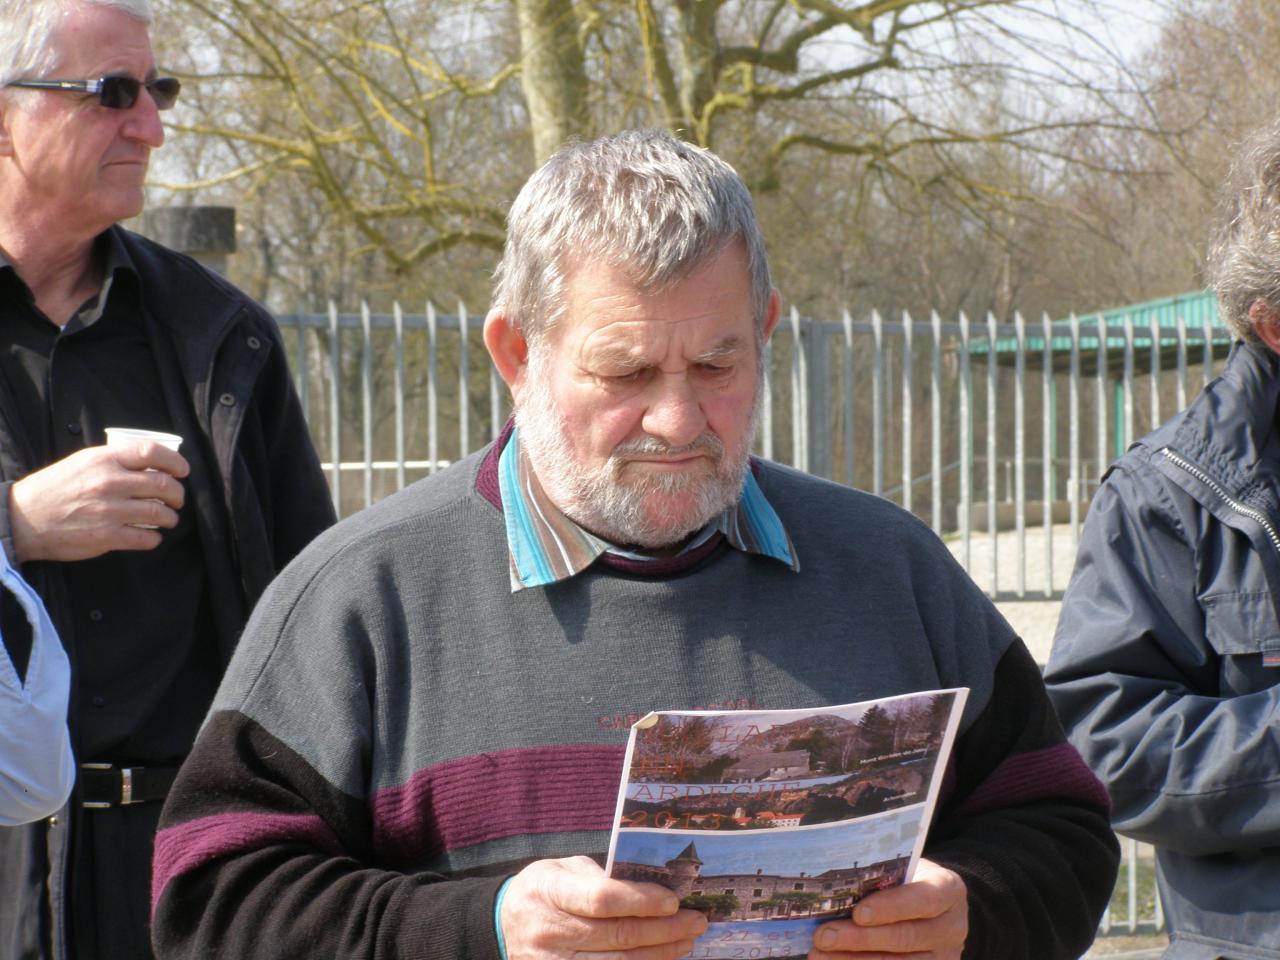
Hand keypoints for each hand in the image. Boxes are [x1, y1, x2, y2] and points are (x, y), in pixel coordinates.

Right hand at [10, 443, 189, 561]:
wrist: (24, 519)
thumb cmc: (55, 488)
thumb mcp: (83, 462)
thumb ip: (115, 460)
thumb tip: (151, 462)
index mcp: (104, 460)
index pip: (152, 453)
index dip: (176, 461)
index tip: (183, 471)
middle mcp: (109, 483)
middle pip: (163, 485)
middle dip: (177, 494)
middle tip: (177, 499)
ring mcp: (109, 511)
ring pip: (159, 513)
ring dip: (171, 517)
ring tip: (169, 518)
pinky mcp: (106, 536)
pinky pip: (146, 538)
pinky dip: (155, 538)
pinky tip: (152, 536)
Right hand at [500, 856, 707, 959]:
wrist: (504, 922)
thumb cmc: (544, 888)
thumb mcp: (563, 868)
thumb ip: (599, 876)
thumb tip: (651, 886)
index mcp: (549, 890)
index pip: (601, 899)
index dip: (640, 901)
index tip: (673, 900)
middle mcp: (549, 930)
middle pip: (616, 935)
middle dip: (663, 929)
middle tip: (696, 920)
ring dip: (659, 954)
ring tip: (686, 941)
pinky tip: (661, 959)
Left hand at [810, 860, 966, 958]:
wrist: (936, 904)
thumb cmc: (909, 879)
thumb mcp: (905, 868)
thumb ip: (880, 875)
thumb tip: (832, 882)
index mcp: (948, 889)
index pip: (923, 900)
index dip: (891, 907)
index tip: (857, 913)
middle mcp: (952, 927)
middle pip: (906, 938)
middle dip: (861, 939)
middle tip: (823, 936)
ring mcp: (944, 956)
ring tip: (819, 955)